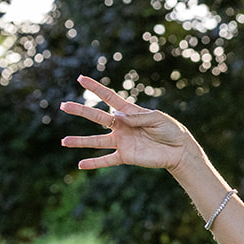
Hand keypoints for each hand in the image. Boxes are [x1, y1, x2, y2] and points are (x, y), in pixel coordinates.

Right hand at [59, 75, 196, 172]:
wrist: (180, 150)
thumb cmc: (171, 130)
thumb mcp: (156, 119)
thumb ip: (137, 117)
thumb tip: (116, 116)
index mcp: (129, 112)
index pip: (108, 97)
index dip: (95, 88)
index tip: (80, 79)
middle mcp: (121, 126)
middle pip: (96, 117)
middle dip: (80, 111)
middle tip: (63, 105)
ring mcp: (122, 141)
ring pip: (96, 141)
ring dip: (80, 141)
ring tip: (64, 142)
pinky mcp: (126, 156)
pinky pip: (107, 160)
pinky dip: (94, 163)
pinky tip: (81, 165)